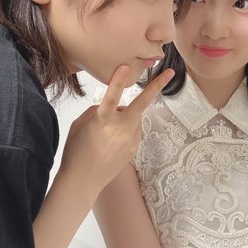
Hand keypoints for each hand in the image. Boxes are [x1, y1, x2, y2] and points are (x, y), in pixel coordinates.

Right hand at [59, 65, 173, 194]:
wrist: (83, 181)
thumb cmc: (76, 151)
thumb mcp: (80, 125)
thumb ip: (96, 111)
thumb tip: (109, 107)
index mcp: (102, 121)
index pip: (111, 96)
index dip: (118, 81)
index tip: (125, 66)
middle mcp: (120, 129)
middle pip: (142, 104)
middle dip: (157, 86)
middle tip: (170, 73)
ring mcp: (130, 140)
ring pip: (135, 118)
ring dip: (126, 116)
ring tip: (107, 132)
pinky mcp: (134, 149)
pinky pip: (133, 131)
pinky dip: (126, 130)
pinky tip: (111, 142)